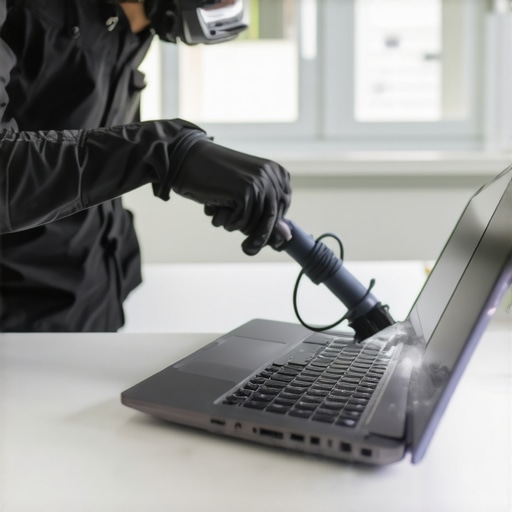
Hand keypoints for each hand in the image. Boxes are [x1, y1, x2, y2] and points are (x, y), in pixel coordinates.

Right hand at [172, 139, 290, 254]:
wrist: (186, 159)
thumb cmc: (214, 177)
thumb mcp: (245, 194)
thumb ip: (265, 214)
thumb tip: (286, 238)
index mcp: (277, 173)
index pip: (281, 210)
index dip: (269, 228)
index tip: (264, 242)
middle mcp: (272, 176)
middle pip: (271, 220)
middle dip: (257, 236)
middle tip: (247, 249)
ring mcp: (260, 183)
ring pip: (254, 224)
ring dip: (235, 225)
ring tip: (220, 209)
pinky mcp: (245, 192)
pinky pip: (239, 223)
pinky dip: (225, 221)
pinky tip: (214, 206)